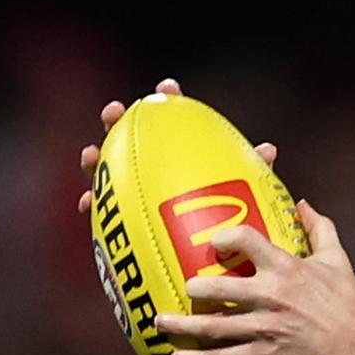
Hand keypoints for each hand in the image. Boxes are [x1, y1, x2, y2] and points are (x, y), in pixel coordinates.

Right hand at [76, 78, 278, 213]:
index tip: (168, 88)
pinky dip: (93, 207)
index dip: (171, 103)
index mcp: (186, 160)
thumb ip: (253, 175)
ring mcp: (139, 196)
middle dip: (119, 122)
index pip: (177, 125)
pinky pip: (103, 214)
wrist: (217, 266)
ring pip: (109, 173)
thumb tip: (268, 150)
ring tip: (89, 153)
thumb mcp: (247, 199)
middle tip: (116, 111)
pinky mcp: (126, 224)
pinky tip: (86, 203)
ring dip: (96, 160)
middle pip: (132, 140)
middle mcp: (158, 173)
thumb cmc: (234, 226)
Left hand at [155, 201, 354, 354]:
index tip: (214, 243)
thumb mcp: (337, 259)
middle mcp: (272, 296)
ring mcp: (266, 327)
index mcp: (286, 268)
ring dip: (182, 325)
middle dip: (194, 287)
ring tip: (159, 320)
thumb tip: (302, 203)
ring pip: (214, 326)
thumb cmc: (349, 302)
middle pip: (218, 288)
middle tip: (184, 286)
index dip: (223, 239)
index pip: (245, 241)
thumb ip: (319, 228)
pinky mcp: (266, 354)